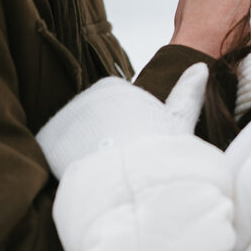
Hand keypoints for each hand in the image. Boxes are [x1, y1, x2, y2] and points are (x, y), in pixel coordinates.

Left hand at [36, 64, 208, 179]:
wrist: (132, 184)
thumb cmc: (161, 154)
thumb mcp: (179, 122)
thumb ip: (187, 93)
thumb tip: (202, 67)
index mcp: (116, 87)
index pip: (118, 112)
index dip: (130, 135)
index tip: (138, 151)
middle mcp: (86, 95)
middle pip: (94, 124)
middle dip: (105, 142)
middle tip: (123, 164)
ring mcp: (65, 117)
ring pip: (76, 139)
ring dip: (86, 154)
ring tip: (104, 173)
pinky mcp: (48, 139)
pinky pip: (56, 153)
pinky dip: (65, 166)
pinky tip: (83, 177)